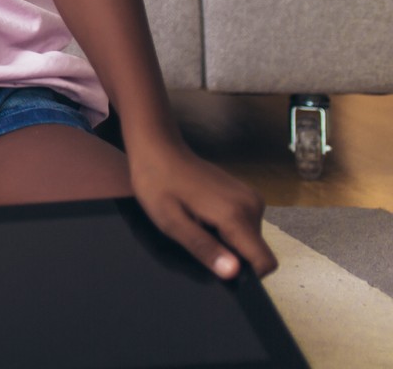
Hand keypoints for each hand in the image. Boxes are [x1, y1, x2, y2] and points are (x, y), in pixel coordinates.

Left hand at [130, 140, 276, 279]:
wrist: (158, 148)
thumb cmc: (158, 184)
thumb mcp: (171, 222)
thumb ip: (203, 248)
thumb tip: (232, 273)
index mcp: (236, 215)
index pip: (265, 262)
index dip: (246, 274)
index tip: (218, 265)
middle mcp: (252, 205)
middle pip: (255, 251)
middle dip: (230, 253)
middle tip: (197, 235)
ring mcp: (251, 197)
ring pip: (250, 238)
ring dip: (226, 239)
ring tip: (197, 222)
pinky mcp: (246, 193)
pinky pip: (245, 224)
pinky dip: (227, 227)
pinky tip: (203, 214)